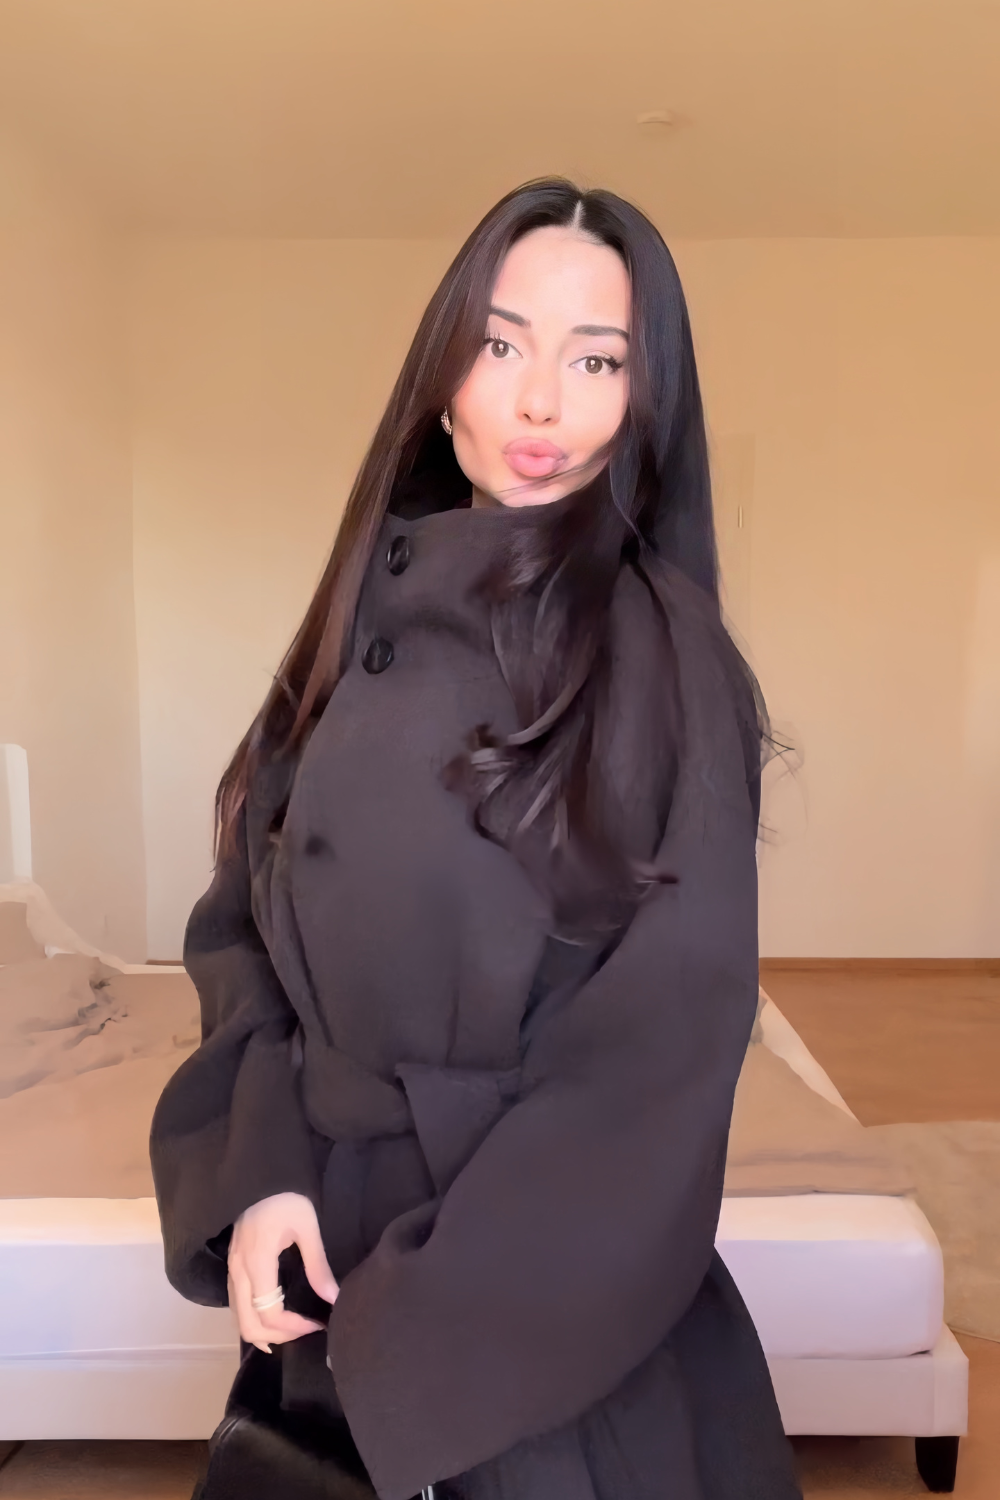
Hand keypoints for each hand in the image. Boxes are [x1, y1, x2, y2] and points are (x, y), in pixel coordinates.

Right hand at [228, 1191, 339, 1352]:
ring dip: (263, 1332)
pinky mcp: (231, 1265)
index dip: (293, 1327)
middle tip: (305, 1332)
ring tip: (291, 1331)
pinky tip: (271, 1319)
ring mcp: (231, 1269)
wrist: (260, 1174)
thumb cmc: (286, 1197)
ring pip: (238, 1319)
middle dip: (278, 1337)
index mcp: (257, 1262)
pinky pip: (236, 1305)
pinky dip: (252, 1319)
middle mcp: (238, 1272)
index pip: (269, 1314)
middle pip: (248, 1325)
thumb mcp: (308, 1227)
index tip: (317, 1323)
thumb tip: (334, 1298)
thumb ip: (318, 1265)